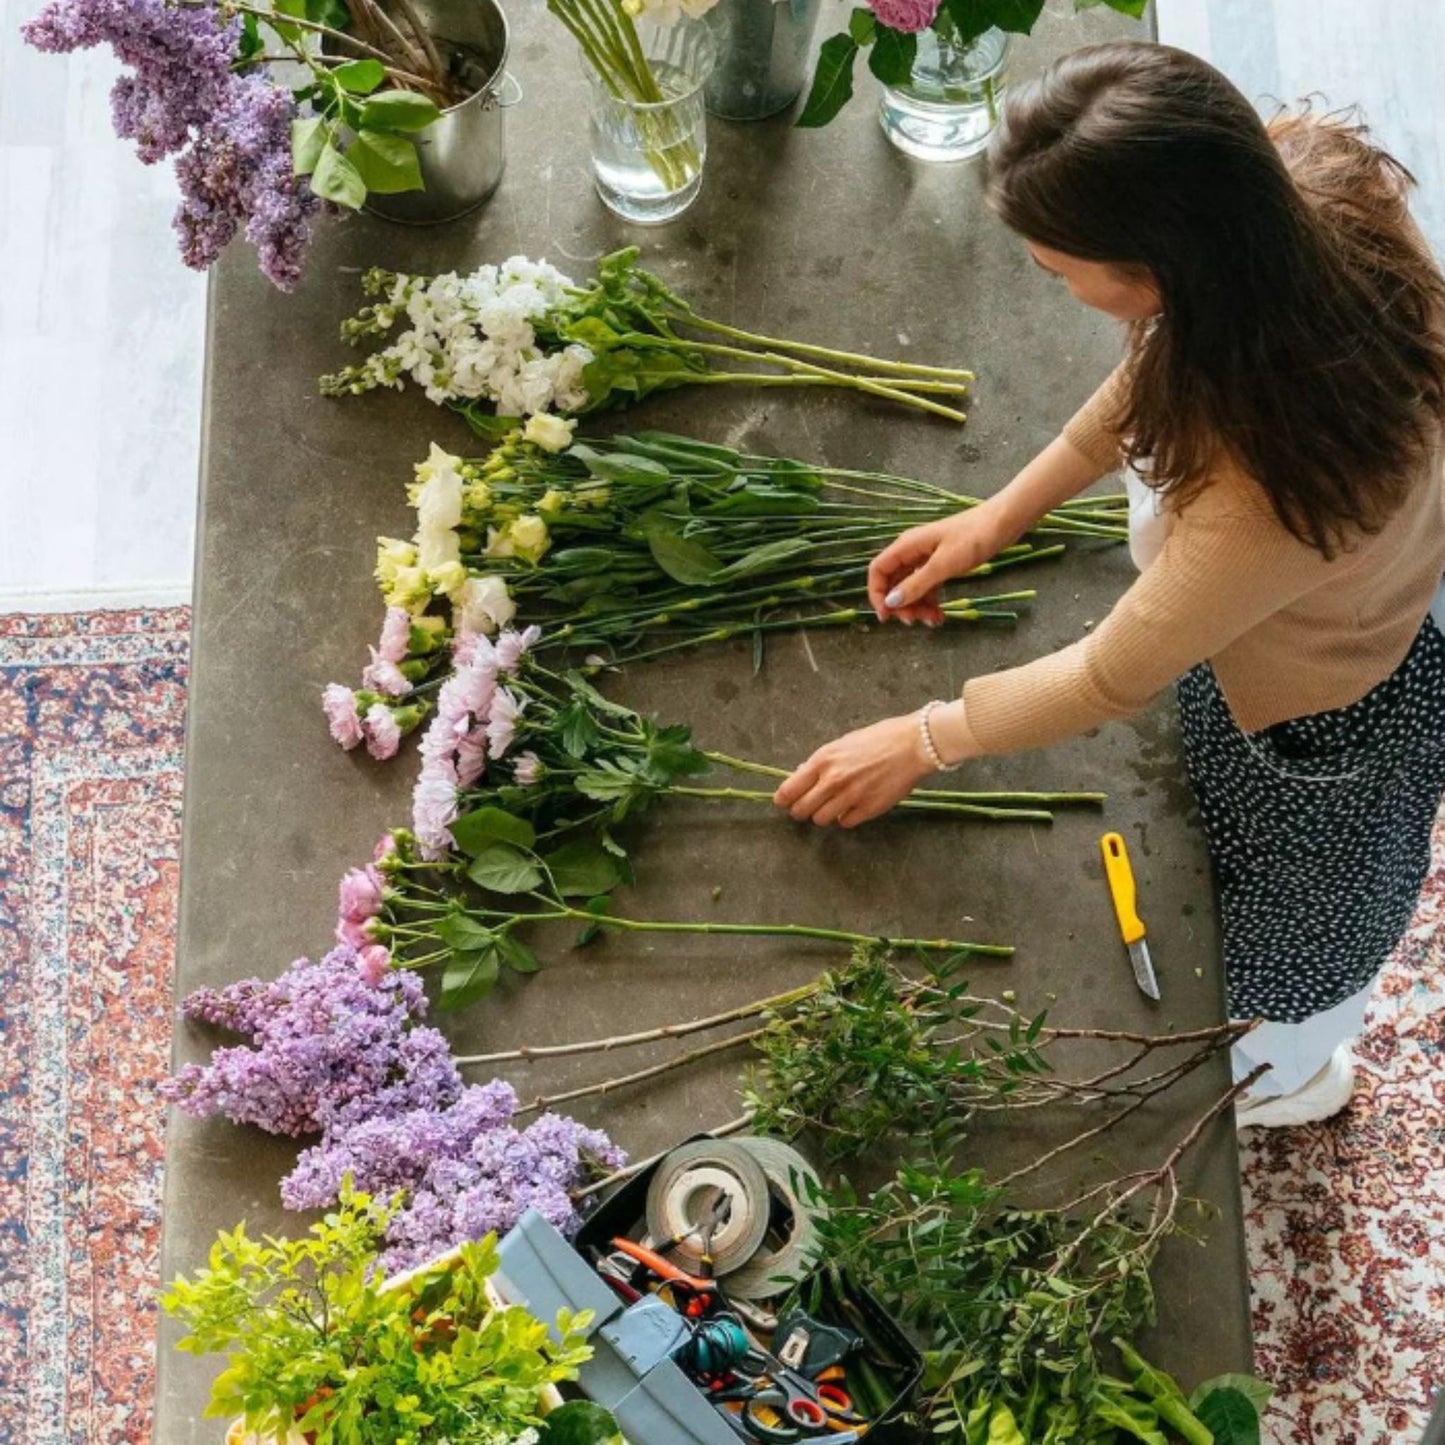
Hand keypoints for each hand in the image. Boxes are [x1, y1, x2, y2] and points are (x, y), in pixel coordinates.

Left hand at [773, 713, 934, 827]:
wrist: (912, 745)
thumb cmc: (878, 739)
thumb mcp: (842, 744)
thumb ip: (821, 762)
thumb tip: (801, 775)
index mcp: (823, 760)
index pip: (789, 790)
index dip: (783, 799)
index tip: (783, 802)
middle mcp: (833, 780)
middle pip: (801, 810)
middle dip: (801, 810)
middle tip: (807, 807)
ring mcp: (850, 797)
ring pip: (820, 820)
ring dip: (823, 815)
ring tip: (832, 805)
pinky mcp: (868, 809)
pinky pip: (845, 823)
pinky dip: (845, 818)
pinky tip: (852, 806)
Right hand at [867, 510, 1003, 625]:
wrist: (1003, 523)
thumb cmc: (973, 538)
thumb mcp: (943, 565)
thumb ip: (916, 584)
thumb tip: (890, 603)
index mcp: (907, 546)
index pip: (878, 571)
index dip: (877, 594)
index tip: (887, 617)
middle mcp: (912, 551)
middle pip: (894, 583)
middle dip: (902, 605)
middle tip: (916, 621)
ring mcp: (926, 558)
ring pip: (911, 588)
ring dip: (918, 607)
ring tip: (934, 620)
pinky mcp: (941, 564)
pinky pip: (927, 586)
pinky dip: (931, 601)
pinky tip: (940, 615)